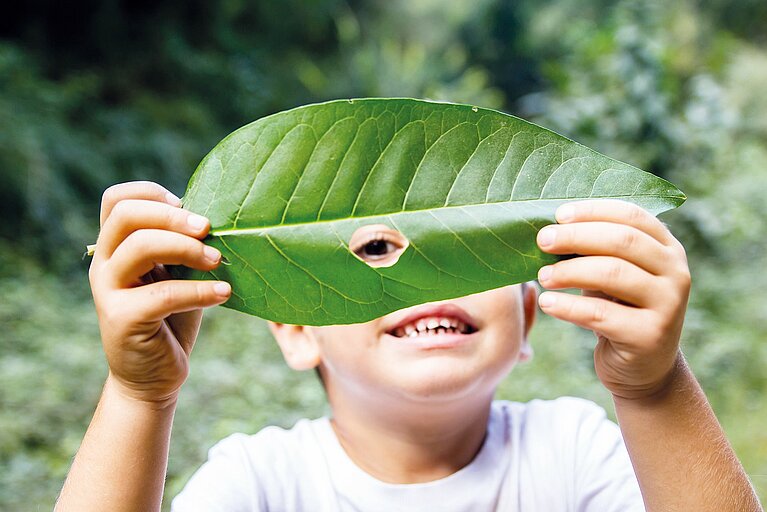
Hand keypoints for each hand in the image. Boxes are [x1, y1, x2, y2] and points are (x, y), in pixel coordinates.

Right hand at [88, 182, 230, 404]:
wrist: (153, 377)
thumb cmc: (171, 320)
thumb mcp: (176, 275)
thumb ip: (182, 248)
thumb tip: (217, 220)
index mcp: (116, 247)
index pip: (117, 199)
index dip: (151, 192)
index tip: (187, 205)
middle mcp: (105, 264)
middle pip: (127, 215)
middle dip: (173, 216)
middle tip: (208, 229)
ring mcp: (108, 291)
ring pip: (141, 246)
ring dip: (187, 248)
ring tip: (218, 261)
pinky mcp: (121, 319)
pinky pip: (163, 294)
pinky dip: (199, 290)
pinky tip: (224, 293)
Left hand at [535, 200, 690, 399]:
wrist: (643, 368)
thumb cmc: (619, 309)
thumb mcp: (612, 274)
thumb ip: (595, 250)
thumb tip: (549, 229)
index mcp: (667, 248)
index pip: (632, 216)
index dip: (594, 211)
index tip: (558, 215)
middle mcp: (676, 272)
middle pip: (622, 241)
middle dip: (576, 236)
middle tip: (542, 240)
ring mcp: (668, 305)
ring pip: (612, 274)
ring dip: (569, 271)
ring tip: (542, 276)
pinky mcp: (650, 336)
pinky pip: (600, 314)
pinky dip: (568, 306)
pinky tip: (547, 303)